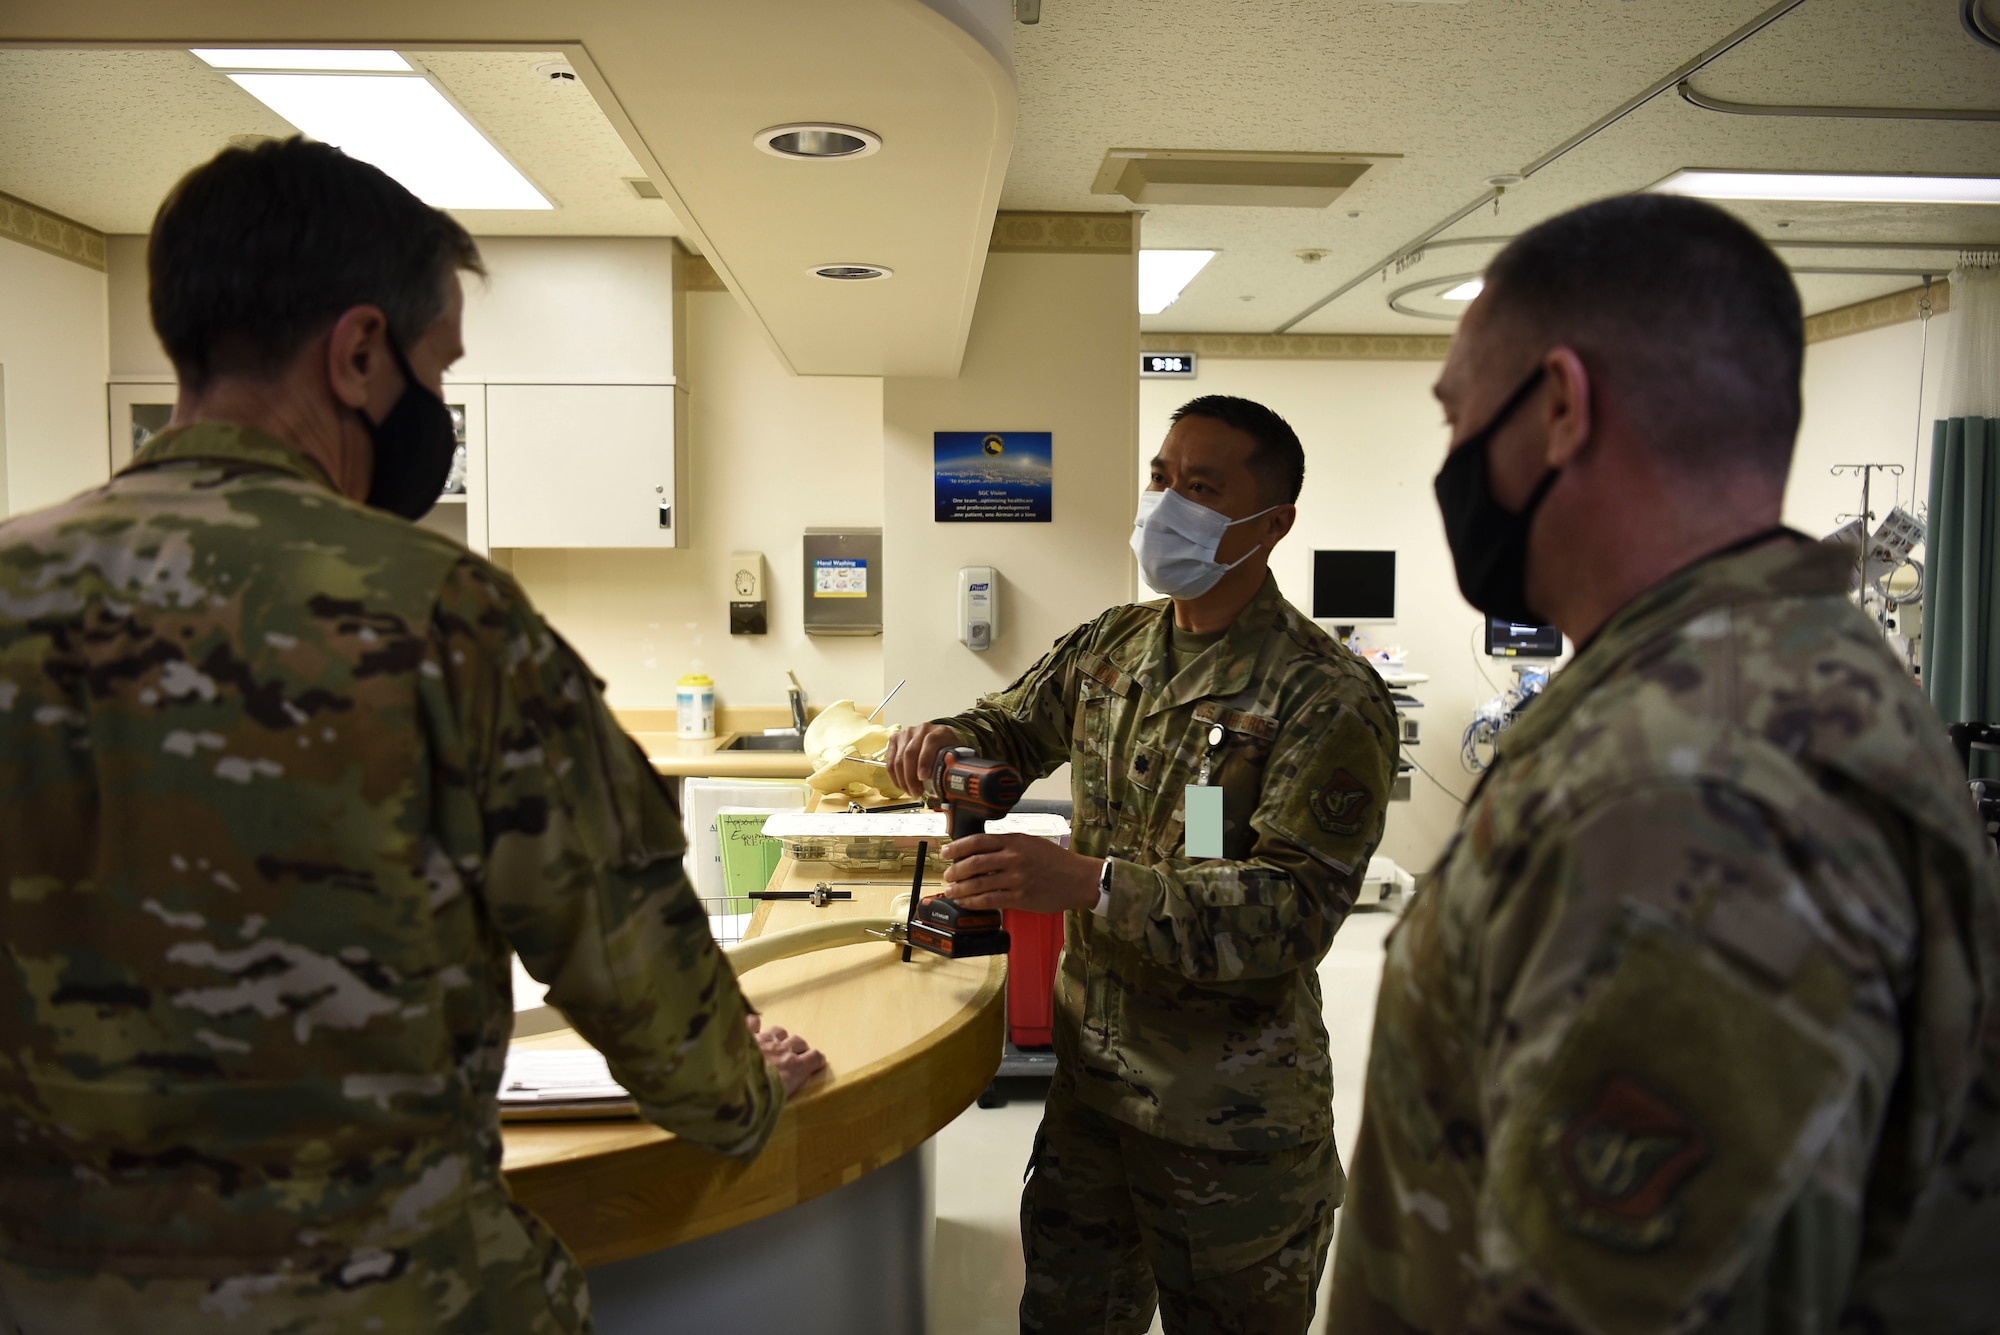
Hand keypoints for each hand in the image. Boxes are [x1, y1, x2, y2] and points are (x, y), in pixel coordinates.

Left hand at [747, 1013, 825, 1097]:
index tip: (816, 1063)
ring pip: (780, 1031)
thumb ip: (785, 1091)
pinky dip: (754, 1025)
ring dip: (780, 1037)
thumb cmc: (758, 1101)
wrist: (734, 1087)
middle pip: (798, 1041)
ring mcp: (764, 1039)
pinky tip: (753, 1028)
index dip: (816, 1059)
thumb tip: (783, 1096)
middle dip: (798, 1047)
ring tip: (774, 1044)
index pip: (814, 1057)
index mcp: (794, 1067)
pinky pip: (754, 1022)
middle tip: (793, 1056)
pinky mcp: (747, 1035)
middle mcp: (783, 1050)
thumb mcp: (779, 1102)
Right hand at [885, 722, 961, 798]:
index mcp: (940, 732)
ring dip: (902, 780)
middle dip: (911, 777)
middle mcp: (922, 729)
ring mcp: (906, 733)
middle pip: (910, 752)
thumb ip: (951, 766)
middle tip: (916, 792)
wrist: (939, 739)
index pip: (930, 742)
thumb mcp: (953, 756)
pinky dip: (894, 776)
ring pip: (898, 759)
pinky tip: (901, 785)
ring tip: (910, 791)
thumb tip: (947, 784)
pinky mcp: (895, 739)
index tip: (923, 777)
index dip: (925, 761)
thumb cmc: (946, 750)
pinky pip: (890, 761)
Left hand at [939, 833, 1100, 913]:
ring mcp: (1016, 878)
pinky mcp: (1020, 897)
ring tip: (951, 892)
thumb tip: (981, 848)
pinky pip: (989, 900)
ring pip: (978, 884)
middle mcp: (1013, 857)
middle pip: (974, 863)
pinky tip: (966, 902)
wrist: (1078, 879)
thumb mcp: (1032, 843)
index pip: (978, 841)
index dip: (957, 847)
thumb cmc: (1056, 861)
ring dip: (960, 889)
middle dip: (955, 871)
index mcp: (1015, 840)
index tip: (946, 853)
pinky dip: (973, 902)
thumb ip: (1009, 843)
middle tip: (947, 876)